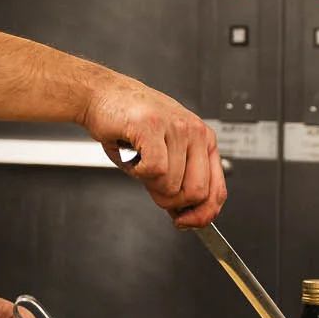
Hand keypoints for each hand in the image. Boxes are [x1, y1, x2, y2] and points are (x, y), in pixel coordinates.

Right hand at [81, 74, 225, 227]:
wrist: (101, 95)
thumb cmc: (129, 122)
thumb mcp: (165, 152)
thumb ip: (179, 180)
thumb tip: (187, 215)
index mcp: (203, 139)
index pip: (217, 190)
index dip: (202, 215)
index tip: (187, 223)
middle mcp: (195, 132)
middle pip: (197, 193)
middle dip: (171, 203)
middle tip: (153, 188)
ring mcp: (176, 127)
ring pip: (172, 186)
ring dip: (149, 184)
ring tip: (139, 163)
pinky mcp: (153, 126)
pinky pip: (154, 171)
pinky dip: (138, 173)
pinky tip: (133, 158)